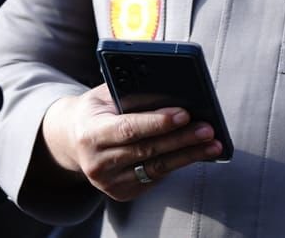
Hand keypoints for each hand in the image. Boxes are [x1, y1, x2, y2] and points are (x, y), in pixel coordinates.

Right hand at [40, 84, 222, 200]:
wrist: (71, 140)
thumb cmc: (96, 110)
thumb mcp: (104, 96)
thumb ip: (130, 94)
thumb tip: (172, 92)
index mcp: (91, 133)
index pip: (128, 129)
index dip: (157, 122)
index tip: (184, 114)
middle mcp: (97, 162)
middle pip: (147, 150)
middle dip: (182, 139)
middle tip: (208, 129)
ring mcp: (108, 182)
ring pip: (156, 168)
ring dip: (188, 155)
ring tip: (213, 144)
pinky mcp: (120, 192)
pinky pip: (154, 178)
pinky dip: (177, 164)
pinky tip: (195, 154)